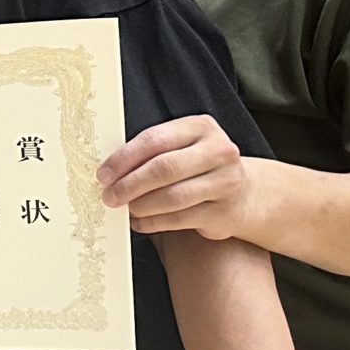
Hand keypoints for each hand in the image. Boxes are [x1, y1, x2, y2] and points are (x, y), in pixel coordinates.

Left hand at [100, 115, 256, 240]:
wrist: (245, 194)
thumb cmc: (198, 167)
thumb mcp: (182, 148)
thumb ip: (152, 152)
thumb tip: (108, 172)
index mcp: (200, 127)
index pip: (155, 140)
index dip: (124, 159)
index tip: (103, 174)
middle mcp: (218, 150)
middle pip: (163, 168)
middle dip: (130, 184)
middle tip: (109, 196)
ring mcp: (225, 181)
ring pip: (172, 196)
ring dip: (141, 206)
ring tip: (126, 209)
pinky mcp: (223, 211)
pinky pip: (179, 219)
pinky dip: (153, 222)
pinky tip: (140, 222)